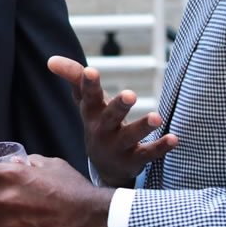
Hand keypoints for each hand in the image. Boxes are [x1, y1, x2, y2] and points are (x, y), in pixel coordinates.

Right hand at [47, 56, 175, 188]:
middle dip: (119, 106)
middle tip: (130, 94)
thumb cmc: (98, 123)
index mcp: (92, 113)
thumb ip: (74, 78)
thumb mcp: (87, 102)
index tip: (91, 70)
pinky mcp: (135, 160)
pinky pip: (149, 154)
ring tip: (156, 117)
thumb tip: (51, 60)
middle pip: (110, 117)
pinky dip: (161, 146)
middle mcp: (103, 130)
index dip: (88, 83)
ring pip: (130, 136)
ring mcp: (119, 147)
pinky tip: (174, 138)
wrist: (105, 166)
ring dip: (142, 127)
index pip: (89, 96)